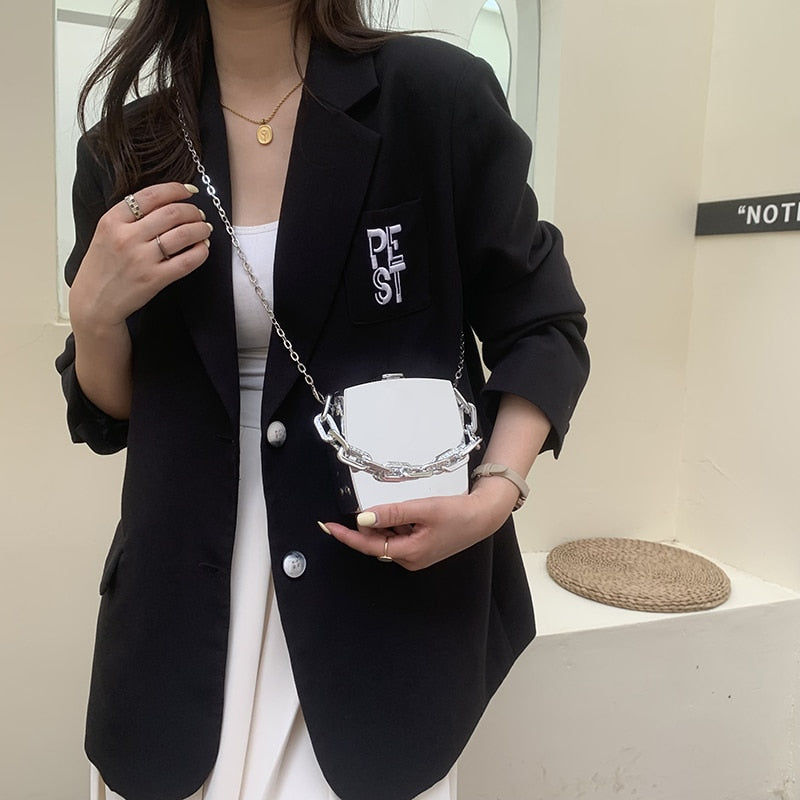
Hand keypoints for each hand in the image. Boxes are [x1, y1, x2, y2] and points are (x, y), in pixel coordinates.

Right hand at [69, 182, 211, 329]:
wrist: (94, 302)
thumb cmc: (102, 267)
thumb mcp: (106, 233)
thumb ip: (129, 217)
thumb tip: (167, 202)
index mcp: (112, 221)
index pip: (150, 196)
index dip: (176, 189)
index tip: (188, 191)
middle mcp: (126, 237)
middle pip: (172, 213)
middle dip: (192, 210)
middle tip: (199, 214)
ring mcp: (141, 259)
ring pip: (183, 234)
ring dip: (200, 228)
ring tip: (204, 229)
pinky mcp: (154, 279)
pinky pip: (187, 261)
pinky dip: (201, 251)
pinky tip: (203, 248)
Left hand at [322, 477, 519, 570]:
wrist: (483, 517)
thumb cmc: (458, 513)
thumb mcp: (423, 509)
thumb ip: (392, 513)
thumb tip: (363, 518)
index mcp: (409, 553)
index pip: (369, 546)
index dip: (347, 537)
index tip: (329, 527)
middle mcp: (410, 559)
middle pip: (375, 545)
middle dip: (360, 530)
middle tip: (341, 516)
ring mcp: (416, 556)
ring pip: (386, 541)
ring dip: (379, 527)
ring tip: (381, 508)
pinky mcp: (421, 549)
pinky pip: (398, 538)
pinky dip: (392, 526)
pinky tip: (396, 513)